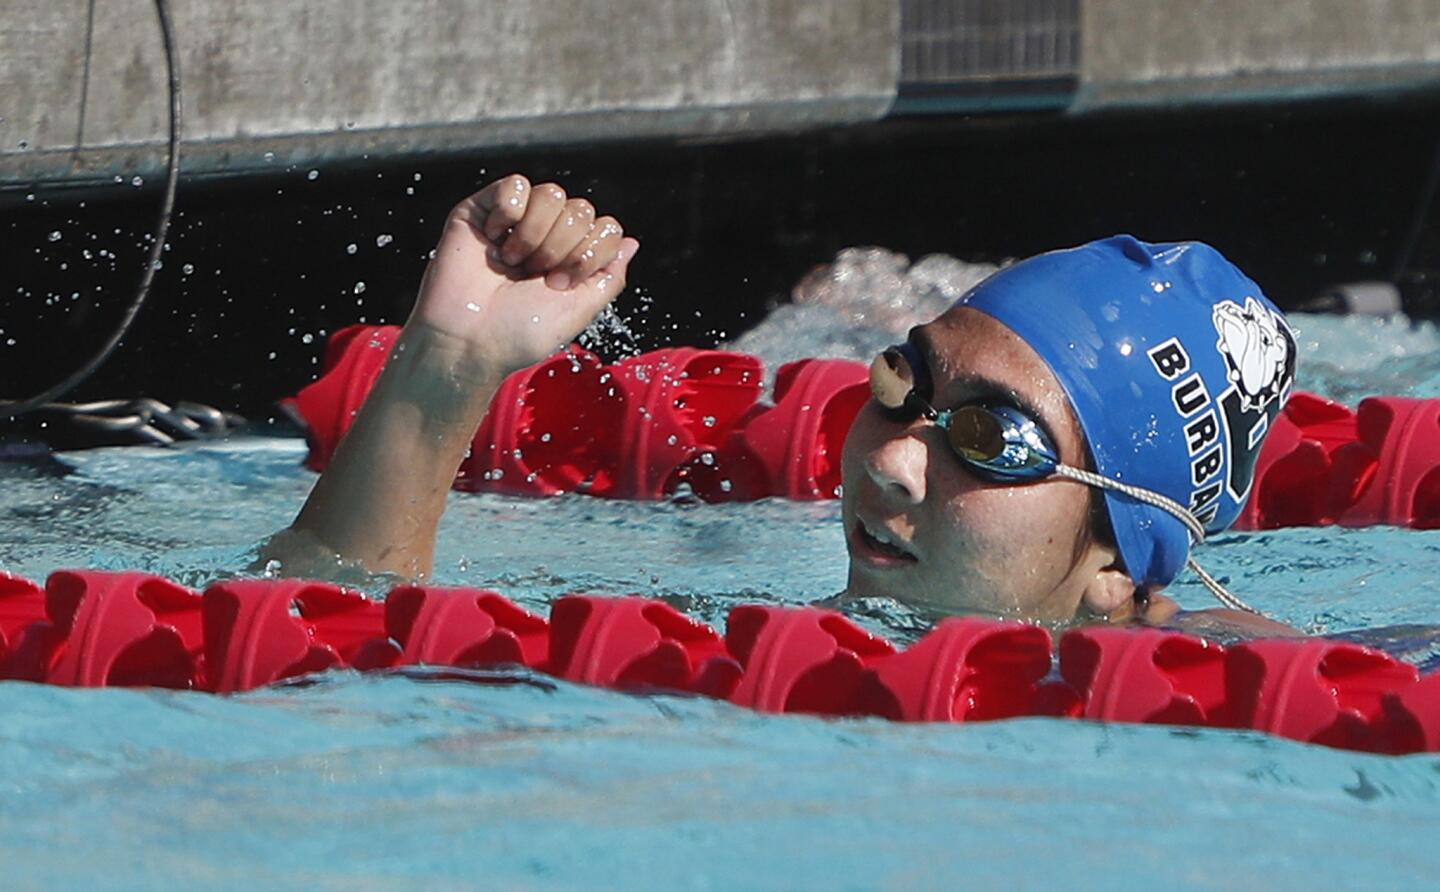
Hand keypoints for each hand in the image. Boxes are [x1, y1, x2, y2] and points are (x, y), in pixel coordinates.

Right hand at [409, 173, 638, 375]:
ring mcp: (516, 221)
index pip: (605, 228)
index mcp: (571, 258)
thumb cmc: (520, 332)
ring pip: (553, 195)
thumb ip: (609, 275)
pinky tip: (494, 239)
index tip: (563, 284)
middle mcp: (546, 236)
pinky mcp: (483, 209)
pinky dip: (509, 213)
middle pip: (582, 210)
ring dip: (536, 234)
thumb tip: (631, 242)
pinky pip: (516, 185)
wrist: (468, 337)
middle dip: (563, 248)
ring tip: (513, 261)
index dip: (591, 254)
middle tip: (537, 277)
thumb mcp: (581, 309)